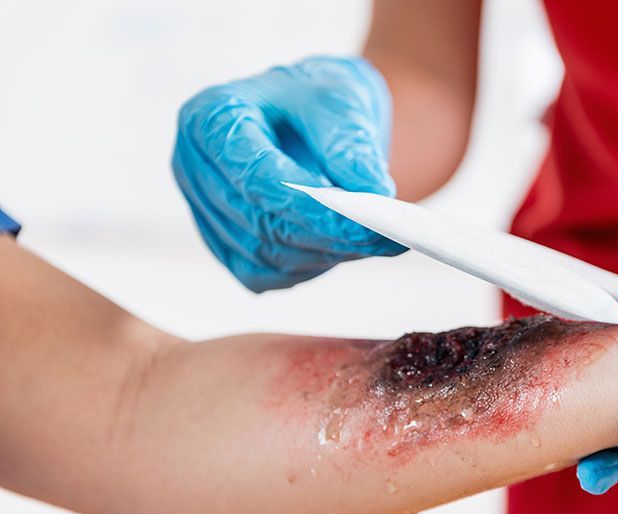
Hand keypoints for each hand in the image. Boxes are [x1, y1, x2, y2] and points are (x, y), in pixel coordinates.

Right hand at [172, 56, 405, 292]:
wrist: (315, 119)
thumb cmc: (319, 98)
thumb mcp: (340, 98)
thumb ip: (350, 142)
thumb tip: (372, 191)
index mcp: (210, 118)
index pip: (253, 174)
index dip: (308, 205)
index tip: (362, 221)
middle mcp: (194, 167)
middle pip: (258, 221)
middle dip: (325, 235)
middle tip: (385, 237)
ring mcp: (204, 210)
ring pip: (263, 253)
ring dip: (323, 254)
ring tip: (374, 240)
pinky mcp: (225, 243)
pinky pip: (264, 272)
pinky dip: (308, 266)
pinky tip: (344, 249)